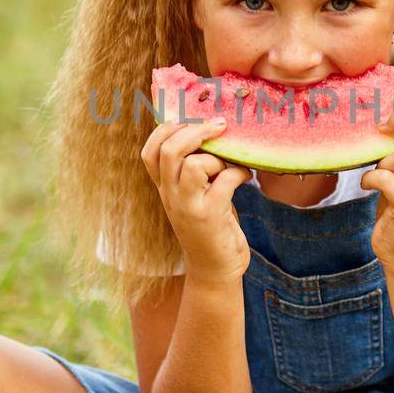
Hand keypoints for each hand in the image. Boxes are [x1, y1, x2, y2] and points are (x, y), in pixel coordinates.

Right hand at [140, 113, 251, 283]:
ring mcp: (189, 207)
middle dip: (196, 131)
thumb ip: (194, 171)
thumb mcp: (195, 196)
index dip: (166, 130)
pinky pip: (224, 181)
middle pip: (169, 150)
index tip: (191, 122)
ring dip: (217, 157)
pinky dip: (239, 173)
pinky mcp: (210, 216)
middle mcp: (171, 196)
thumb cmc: (211, 227)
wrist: (215, 270)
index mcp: (165, 188)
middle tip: (219, 126)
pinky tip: (244, 177)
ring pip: (193, 164)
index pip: (149, 151)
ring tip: (229, 165)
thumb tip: (212, 133)